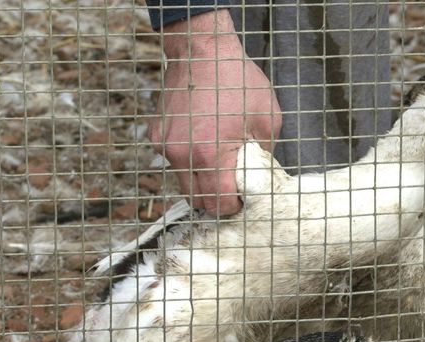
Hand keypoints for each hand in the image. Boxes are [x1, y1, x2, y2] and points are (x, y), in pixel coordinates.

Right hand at [148, 10, 282, 215]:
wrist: (201, 50)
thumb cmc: (237, 81)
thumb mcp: (267, 121)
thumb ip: (263, 156)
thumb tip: (260, 179)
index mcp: (210, 154)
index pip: (219, 203)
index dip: (233, 208)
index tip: (243, 201)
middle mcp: (182, 154)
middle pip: (197, 199)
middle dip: (217, 200)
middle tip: (234, 189)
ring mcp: (165, 145)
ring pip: (184, 182)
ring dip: (202, 182)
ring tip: (221, 165)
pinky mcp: (157, 135)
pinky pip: (175, 162)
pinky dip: (190, 162)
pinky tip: (205, 144)